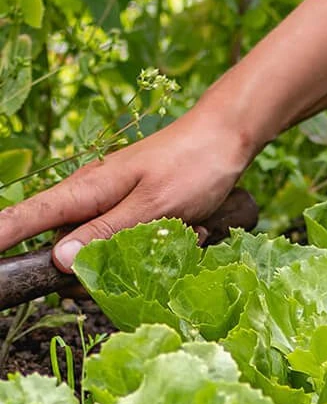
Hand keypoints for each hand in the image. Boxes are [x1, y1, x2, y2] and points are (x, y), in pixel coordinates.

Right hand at [0, 110, 255, 270]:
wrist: (227, 137)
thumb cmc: (192, 166)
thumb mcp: (153, 206)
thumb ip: (108, 233)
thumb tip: (61, 259)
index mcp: (87, 190)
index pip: (30, 215)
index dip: (3, 236)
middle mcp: (92, 195)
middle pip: (67, 245)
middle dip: (100, 266)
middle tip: (144, 259)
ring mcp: (113, 201)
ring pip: (105, 246)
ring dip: (141, 252)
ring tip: (185, 231)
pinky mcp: (135, 207)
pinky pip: (133, 238)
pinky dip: (161, 241)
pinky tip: (193, 228)